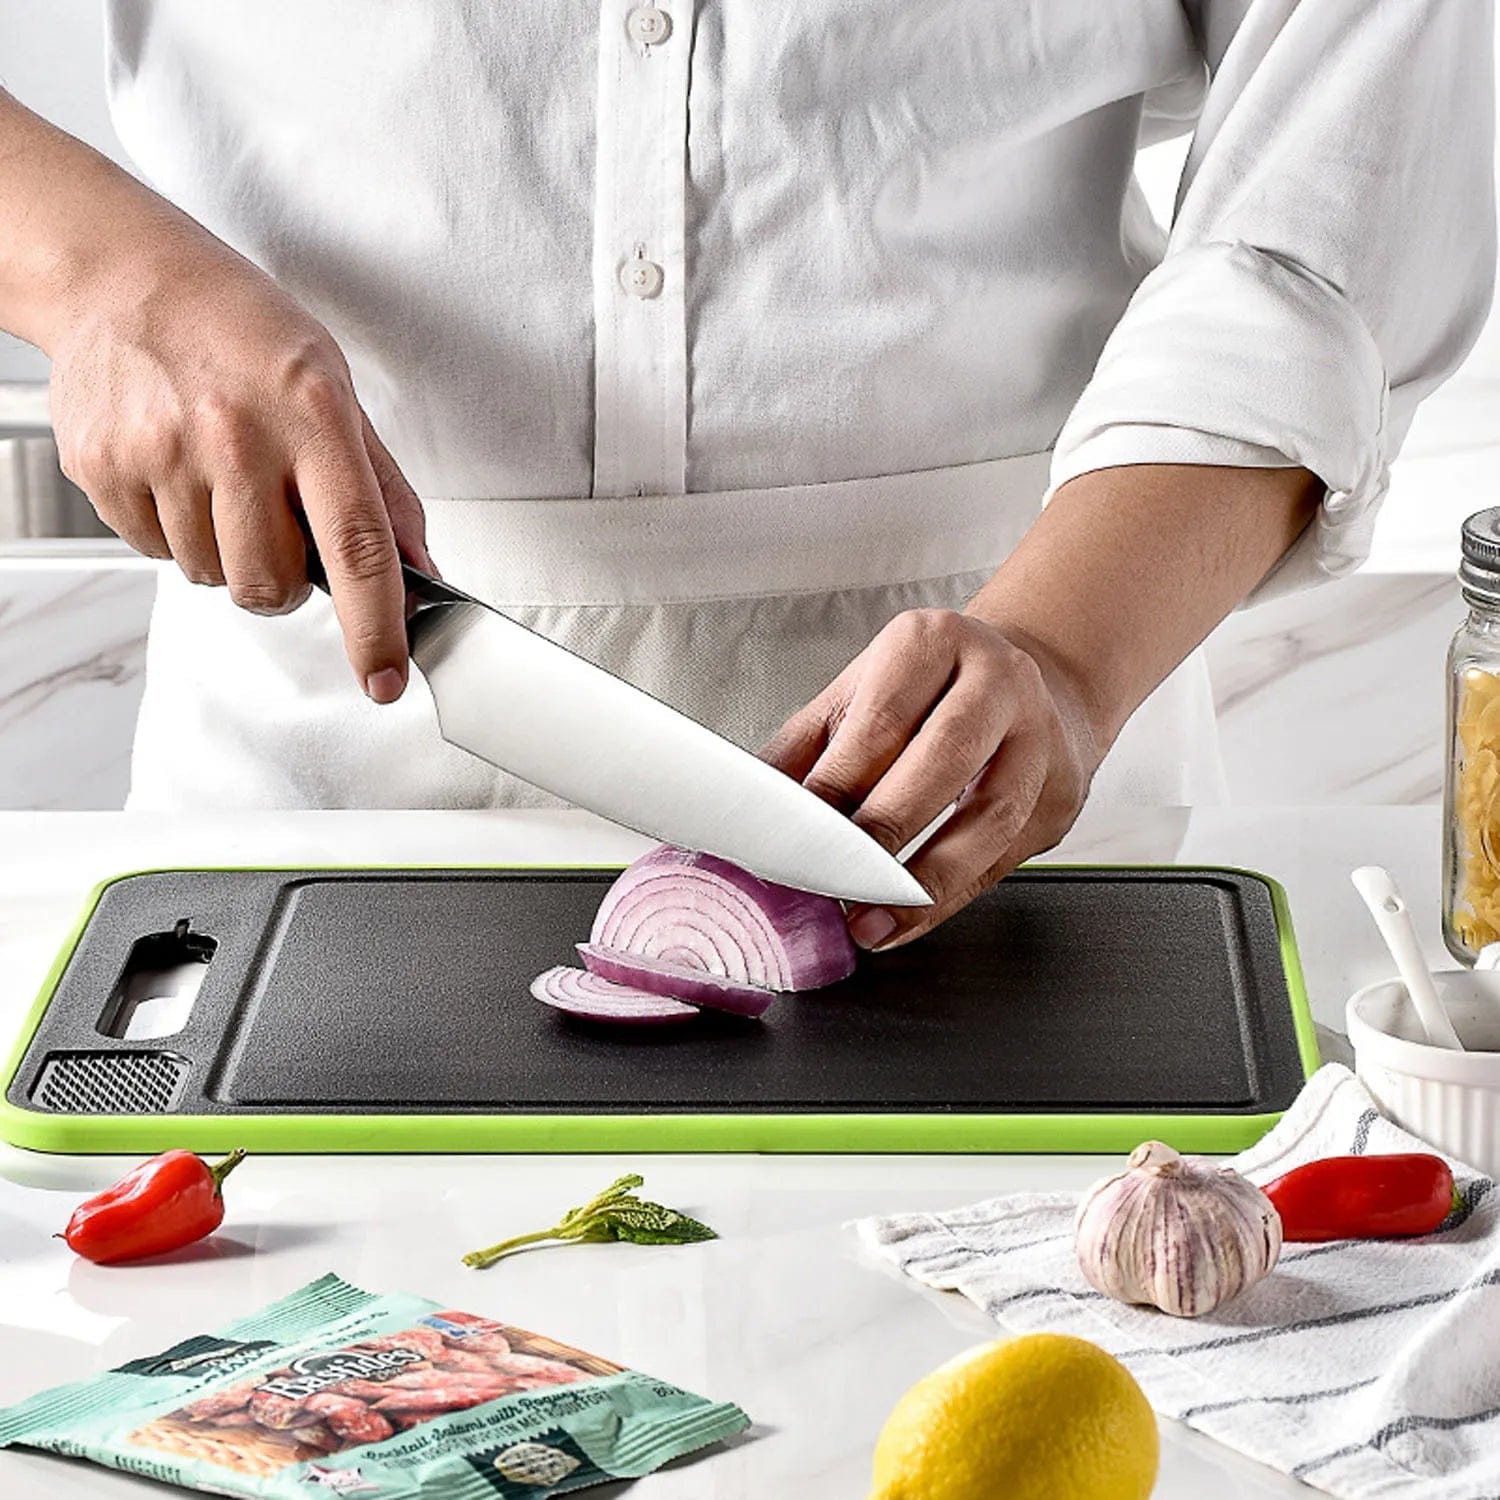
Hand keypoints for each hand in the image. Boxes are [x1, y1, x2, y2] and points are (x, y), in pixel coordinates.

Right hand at [48, 237, 430, 701]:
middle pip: (274, 583)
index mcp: (310, 412)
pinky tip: (179, 472)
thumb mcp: (336, 388)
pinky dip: (176, 532)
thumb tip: (419, 566)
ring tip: (224, 480)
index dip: (375, 626)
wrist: (125, 276)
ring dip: (229, 554)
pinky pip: (155, 553)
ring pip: (213, 577)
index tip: (385, 678)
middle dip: (287, 582)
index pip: (356, 545)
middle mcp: (233, 434)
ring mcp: (160, 452)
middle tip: (280, 527)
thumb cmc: (243, 330)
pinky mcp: (103, 468)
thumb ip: (383, 486)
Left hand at [764, 609, 1100, 948]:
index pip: (881, 720)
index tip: (796, 838)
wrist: (1033, 677)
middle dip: (886, 829)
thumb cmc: (929, 690)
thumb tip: (747, 809)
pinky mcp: (1061, 795)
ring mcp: (1040, 737)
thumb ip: (804, 748)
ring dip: (927, 881)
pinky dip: (953, 896)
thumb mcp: (859, 695)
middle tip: (836, 882)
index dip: (837, 786)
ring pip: (990, 817)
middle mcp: (998, 680)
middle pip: (943, 759)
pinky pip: (1006, 857)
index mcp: (933, 642)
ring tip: (872, 920)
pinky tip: (910, 917)